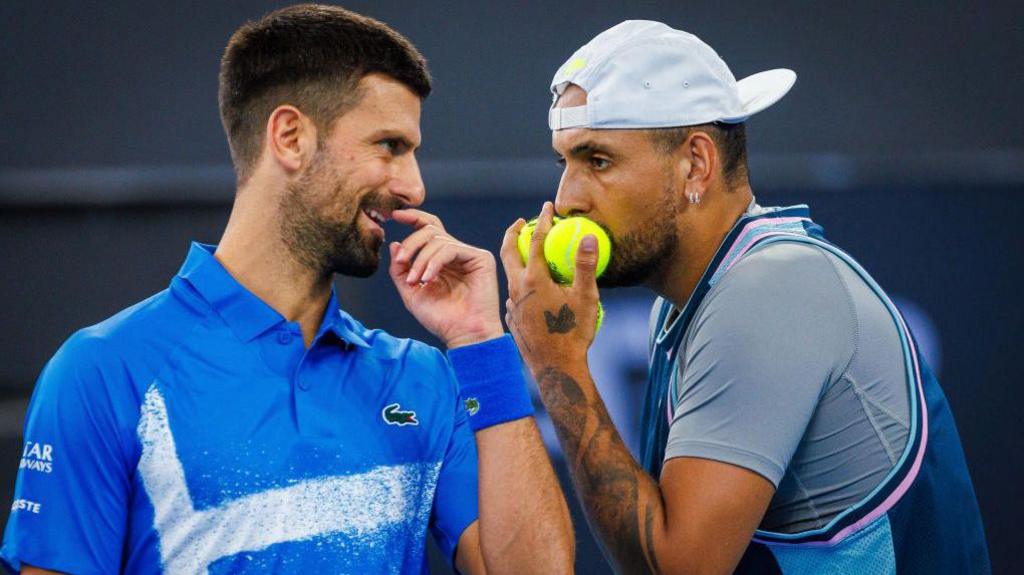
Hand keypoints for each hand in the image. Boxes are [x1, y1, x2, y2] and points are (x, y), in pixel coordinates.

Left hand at [389, 209, 503, 348]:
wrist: (463, 335)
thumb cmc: (441, 319)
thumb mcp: (411, 293)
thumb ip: (400, 270)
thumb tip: (394, 244)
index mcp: (440, 259)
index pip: (427, 229)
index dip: (412, 218)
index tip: (394, 215)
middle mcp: (455, 254)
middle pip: (430, 230)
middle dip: (412, 244)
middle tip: (401, 261)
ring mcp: (469, 255)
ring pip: (438, 239)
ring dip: (421, 259)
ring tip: (416, 281)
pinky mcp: (481, 258)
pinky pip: (451, 248)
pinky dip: (435, 262)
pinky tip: (428, 279)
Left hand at [499, 202, 599, 370]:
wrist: (556, 368)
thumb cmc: (573, 333)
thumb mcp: (586, 297)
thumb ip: (586, 265)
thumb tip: (589, 236)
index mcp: (534, 279)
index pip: (537, 240)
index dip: (543, 220)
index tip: (547, 207)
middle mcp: (519, 289)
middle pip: (509, 252)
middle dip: (514, 232)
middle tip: (521, 221)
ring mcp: (514, 305)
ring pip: (510, 275)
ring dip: (516, 259)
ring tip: (527, 253)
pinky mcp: (513, 319)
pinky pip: (515, 295)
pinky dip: (520, 283)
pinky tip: (530, 289)